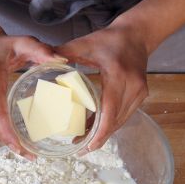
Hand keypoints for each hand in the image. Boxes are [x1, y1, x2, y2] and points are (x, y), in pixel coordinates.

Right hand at [0, 31, 65, 154]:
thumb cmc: (3, 45)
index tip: (19, 145)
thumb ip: (42, 50)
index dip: (6, 130)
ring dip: (4, 140)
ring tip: (25, 151)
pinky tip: (14, 139)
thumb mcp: (24, 42)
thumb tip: (62, 61)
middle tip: (30, 155)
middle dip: (9, 142)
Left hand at [55, 24, 149, 150]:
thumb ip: (64, 52)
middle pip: (116, 121)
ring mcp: (140, 93)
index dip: (99, 132)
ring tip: (84, 142)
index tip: (86, 146)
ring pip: (120, 121)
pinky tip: (95, 129)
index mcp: (118, 75)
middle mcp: (133, 86)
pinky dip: (110, 124)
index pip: (110, 110)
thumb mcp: (85, 43)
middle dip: (98, 138)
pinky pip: (124, 115)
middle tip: (79, 148)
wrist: (137, 35)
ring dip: (104, 133)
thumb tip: (44, 60)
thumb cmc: (110, 39)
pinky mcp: (141, 95)